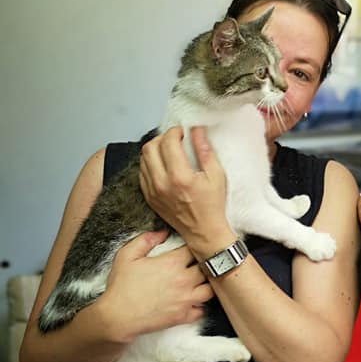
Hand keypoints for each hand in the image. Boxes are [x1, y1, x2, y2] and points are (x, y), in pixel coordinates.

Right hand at [102, 230, 213, 341]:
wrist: (118, 317)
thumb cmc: (121, 287)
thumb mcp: (127, 255)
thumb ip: (146, 240)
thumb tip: (162, 233)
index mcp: (172, 263)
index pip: (194, 249)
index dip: (194, 246)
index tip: (190, 248)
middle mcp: (184, 280)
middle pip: (207, 268)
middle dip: (204, 264)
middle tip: (198, 263)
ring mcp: (185, 299)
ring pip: (210, 289)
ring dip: (206, 284)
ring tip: (199, 281)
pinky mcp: (182, 316)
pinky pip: (201, 310)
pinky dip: (199, 305)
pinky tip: (191, 301)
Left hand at [139, 126, 231, 251]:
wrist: (203, 232)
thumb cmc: (212, 205)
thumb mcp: (216, 175)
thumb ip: (205, 150)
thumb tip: (196, 130)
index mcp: (180, 177)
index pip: (168, 142)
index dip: (175, 131)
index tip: (183, 132)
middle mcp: (162, 184)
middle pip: (150, 147)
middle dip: (162, 138)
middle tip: (174, 139)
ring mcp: (153, 192)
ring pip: (143, 159)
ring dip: (155, 149)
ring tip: (169, 150)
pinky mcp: (149, 197)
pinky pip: (142, 172)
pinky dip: (151, 163)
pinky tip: (163, 164)